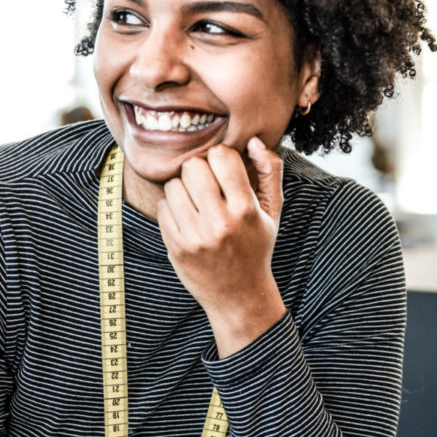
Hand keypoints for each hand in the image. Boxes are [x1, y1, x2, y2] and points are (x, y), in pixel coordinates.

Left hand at [157, 138, 286, 355]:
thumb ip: (270, 171)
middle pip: (193, 167)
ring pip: (174, 185)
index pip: (221, 156)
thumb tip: (252, 140)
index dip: (221, 157)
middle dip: (199, 171)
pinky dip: (172, 208)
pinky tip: (186, 219)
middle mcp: (220, 223)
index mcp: (246, 210)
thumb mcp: (273, 212)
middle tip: (206, 185)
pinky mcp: (176, 247)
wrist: (238, 295)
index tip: (224, 170)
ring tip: (196, 202)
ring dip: (183, 189)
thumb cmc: (256, 246)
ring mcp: (195, 237)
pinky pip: (163, 207)